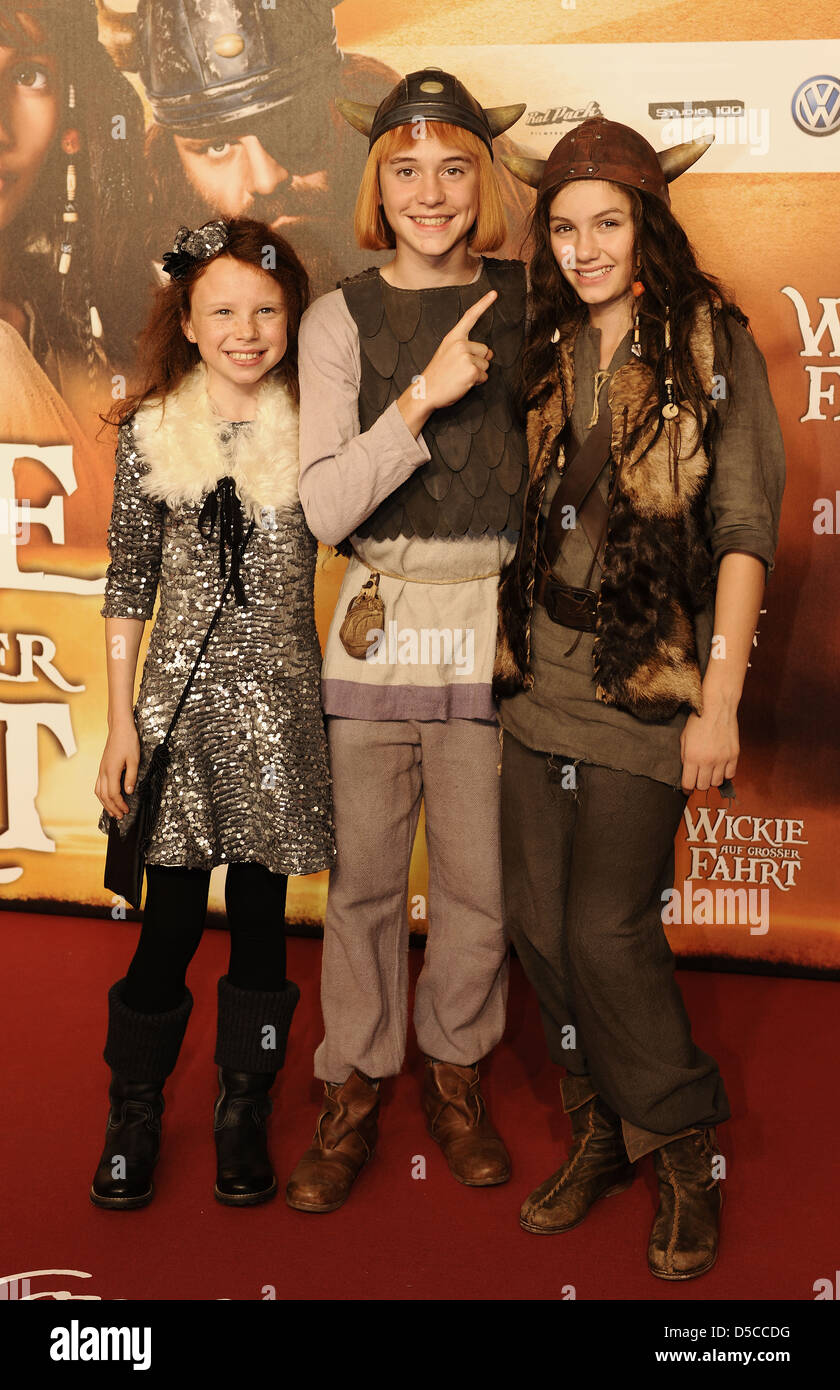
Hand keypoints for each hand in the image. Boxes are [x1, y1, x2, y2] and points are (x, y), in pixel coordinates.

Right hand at [95, 722, 140, 818]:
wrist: (120, 728)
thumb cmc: (128, 741)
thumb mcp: (135, 760)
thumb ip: (131, 777)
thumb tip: (129, 792)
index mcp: (111, 771)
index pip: (113, 794)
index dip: (120, 804)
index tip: (127, 810)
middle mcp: (103, 772)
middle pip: (104, 796)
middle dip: (112, 808)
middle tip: (120, 816)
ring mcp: (101, 769)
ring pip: (98, 791)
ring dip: (105, 803)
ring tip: (113, 812)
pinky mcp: (102, 767)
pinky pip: (98, 785)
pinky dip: (102, 795)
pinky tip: (107, 798)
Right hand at [421, 289, 496, 408]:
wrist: (426, 391)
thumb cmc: (437, 375)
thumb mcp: (447, 354)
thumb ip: (466, 349)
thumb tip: (490, 353)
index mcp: (453, 337)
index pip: (470, 317)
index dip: (483, 304)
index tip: (494, 293)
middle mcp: (460, 344)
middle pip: (485, 350)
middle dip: (478, 361)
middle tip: (460, 370)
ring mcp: (466, 357)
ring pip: (486, 364)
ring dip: (477, 373)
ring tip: (460, 377)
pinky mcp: (471, 370)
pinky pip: (484, 376)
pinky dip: (477, 382)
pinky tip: (463, 383)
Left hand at [679, 702, 738, 794]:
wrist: (717, 708)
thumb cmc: (698, 720)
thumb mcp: (684, 738)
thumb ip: (684, 756)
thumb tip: (687, 771)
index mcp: (691, 757)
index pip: (688, 784)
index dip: (686, 789)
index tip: (687, 789)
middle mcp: (707, 761)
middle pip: (702, 786)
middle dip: (698, 784)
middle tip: (698, 778)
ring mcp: (722, 759)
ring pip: (716, 782)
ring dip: (712, 779)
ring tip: (709, 772)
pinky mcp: (733, 755)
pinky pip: (730, 774)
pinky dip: (725, 774)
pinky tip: (721, 768)